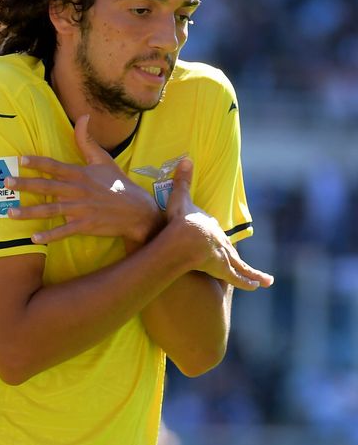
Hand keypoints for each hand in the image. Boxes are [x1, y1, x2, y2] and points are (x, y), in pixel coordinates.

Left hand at [7, 115, 162, 244]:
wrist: (137, 210)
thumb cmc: (116, 184)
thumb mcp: (103, 160)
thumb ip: (87, 140)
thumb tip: (83, 116)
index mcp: (80, 174)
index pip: (55, 166)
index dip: (37, 162)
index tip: (20, 160)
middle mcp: (78, 190)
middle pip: (48, 186)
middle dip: (26, 184)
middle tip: (7, 183)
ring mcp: (81, 209)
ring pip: (51, 209)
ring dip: (30, 212)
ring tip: (10, 213)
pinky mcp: (85, 225)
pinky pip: (64, 231)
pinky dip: (49, 235)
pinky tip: (34, 238)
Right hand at [164, 158, 273, 290]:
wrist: (184, 239)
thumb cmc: (181, 220)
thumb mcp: (179, 198)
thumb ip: (183, 181)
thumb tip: (186, 158)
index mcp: (212, 228)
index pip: (216, 233)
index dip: (215, 238)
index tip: (217, 240)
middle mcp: (221, 242)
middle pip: (231, 250)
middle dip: (238, 258)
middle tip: (247, 262)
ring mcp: (223, 256)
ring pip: (240, 266)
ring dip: (253, 274)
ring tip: (265, 281)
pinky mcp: (222, 269)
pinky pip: (237, 277)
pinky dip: (247, 281)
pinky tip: (257, 286)